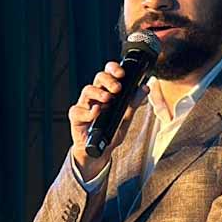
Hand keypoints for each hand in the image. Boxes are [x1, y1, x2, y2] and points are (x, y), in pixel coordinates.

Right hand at [69, 61, 133, 176]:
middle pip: (98, 78)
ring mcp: (84, 105)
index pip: (109, 73)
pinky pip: (78, 110)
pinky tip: (96, 112)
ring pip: (87, 90)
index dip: (113, 69)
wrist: (99, 152)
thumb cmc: (110, 132)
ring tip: (108, 99)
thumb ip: (134, 103)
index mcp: (107, 91)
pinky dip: (88, 112)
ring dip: (98, 93)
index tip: (122, 73)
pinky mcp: (76, 117)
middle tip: (118, 88)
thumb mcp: (126, 118)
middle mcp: (95, 95)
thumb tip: (145, 87)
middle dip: (108, 80)